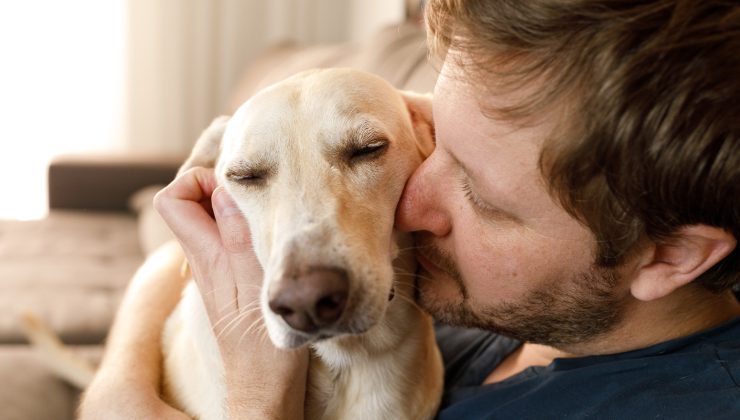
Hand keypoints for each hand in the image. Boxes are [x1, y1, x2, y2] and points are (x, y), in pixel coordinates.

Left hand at [154, 167, 307, 418]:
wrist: (267, 388)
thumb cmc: (266, 345)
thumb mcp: (258, 283)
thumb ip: (239, 234)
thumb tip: (225, 190)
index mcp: (206, 256)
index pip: (173, 198)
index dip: (199, 180)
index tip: (238, 185)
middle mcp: (206, 261)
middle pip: (194, 203)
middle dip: (222, 187)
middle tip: (261, 194)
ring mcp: (219, 272)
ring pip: (214, 221)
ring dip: (239, 209)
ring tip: (272, 214)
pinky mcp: (234, 284)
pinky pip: (230, 241)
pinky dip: (248, 230)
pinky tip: (275, 241)